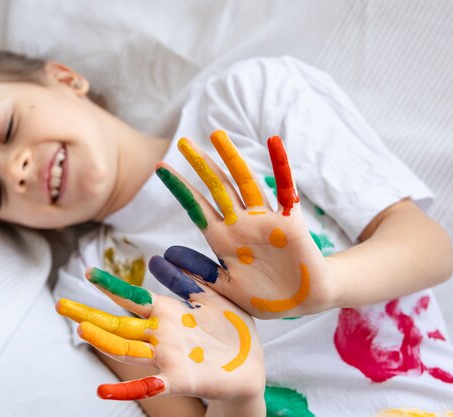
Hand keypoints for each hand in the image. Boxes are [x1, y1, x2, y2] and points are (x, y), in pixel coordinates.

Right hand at [55, 266, 264, 403]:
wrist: (251, 368)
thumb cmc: (232, 330)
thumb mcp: (213, 296)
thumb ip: (190, 276)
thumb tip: (161, 257)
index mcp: (167, 313)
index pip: (132, 298)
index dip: (110, 286)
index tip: (88, 273)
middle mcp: (161, 335)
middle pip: (118, 324)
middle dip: (90, 314)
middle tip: (61, 305)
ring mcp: (167, 358)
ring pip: (128, 349)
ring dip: (104, 341)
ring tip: (82, 330)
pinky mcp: (180, 379)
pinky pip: (150, 385)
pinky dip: (125, 390)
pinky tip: (101, 391)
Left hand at [154, 131, 334, 318]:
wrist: (305, 303)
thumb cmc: (265, 297)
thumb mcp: (226, 290)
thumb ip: (199, 275)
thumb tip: (165, 258)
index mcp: (223, 239)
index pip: (196, 206)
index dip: (179, 187)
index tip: (160, 168)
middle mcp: (241, 223)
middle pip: (217, 186)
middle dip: (200, 164)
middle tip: (182, 140)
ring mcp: (264, 220)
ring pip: (244, 182)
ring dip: (231, 158)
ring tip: (216, 134)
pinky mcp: (290, 222)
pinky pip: (286, 189)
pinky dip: (281, 165)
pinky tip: (273, 142)